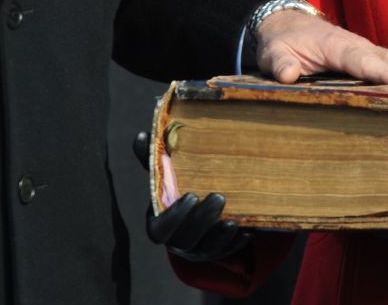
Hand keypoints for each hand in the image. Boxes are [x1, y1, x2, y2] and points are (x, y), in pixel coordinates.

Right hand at [133, 132, 251, 262]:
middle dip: (203, 220)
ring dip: (220, 236)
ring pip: (207, 249)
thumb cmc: (174, 190)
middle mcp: (177, 242)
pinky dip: (236, 243)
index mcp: (159, 224)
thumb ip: (153, 160)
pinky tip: (246, 231)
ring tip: (233, 220)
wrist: (194, 211)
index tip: (191, 196)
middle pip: (186, 239)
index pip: (161, 229)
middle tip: (219, 197)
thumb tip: (141, 136)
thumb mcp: (163, 176)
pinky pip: (228, 252)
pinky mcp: (218, 252)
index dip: (175, 216)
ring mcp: (198, 249)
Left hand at [255, 9, 387, 86]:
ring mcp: (364, 50)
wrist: (286, 24)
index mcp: (336, 46)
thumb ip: (280, 63)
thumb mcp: (273, 52)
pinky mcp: (367, 57)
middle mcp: (356, 46)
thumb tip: (288, 74)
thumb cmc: (281, 41)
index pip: (362, 62)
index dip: (383, 74)